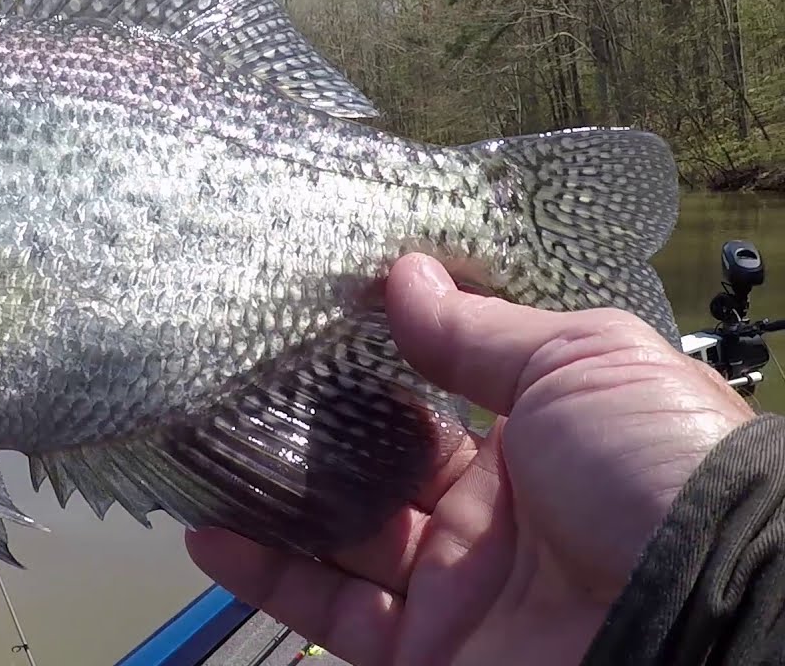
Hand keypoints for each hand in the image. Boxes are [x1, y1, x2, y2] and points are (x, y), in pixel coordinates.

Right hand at [186, 253, 754, 664]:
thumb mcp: (583, 363)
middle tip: (241, 387)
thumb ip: (481, 331)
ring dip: (278, 501)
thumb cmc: (656, 468)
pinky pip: (334, 612)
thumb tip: (403, 274)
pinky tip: (211, 534)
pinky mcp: (427, 650)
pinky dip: (269, 577)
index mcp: (542, 439)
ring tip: (208, 453)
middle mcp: (496, 514)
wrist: (696, 615)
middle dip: (316, 432)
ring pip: (346, 538)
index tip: (312, 322)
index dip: (381, 362)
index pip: (443, 394)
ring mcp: (457, 586)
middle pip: (384, 467)